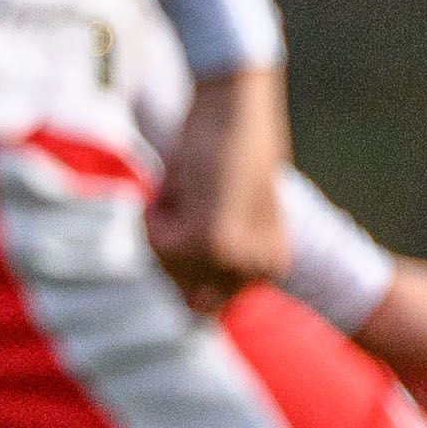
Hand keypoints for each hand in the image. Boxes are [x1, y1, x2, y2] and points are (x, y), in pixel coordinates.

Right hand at [144, 64, 290, 309]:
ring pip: (164, 266)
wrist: (235, 109)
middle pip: (183, 295)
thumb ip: (208, 264)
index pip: (206, 303)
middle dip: (173, 251)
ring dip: (162, 227)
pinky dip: (155, 211)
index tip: (204, 217)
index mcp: (272, 266)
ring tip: (190, 191)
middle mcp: (260, 270)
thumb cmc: (223, 156)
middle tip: (192, 205)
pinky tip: (183, 184)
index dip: (186, 260)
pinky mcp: (211, 240)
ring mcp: (236, 258)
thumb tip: (192, 318)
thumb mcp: (221, 216)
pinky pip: (154, 241)